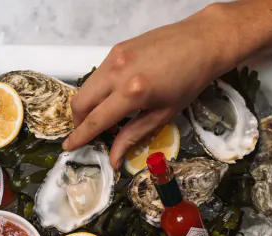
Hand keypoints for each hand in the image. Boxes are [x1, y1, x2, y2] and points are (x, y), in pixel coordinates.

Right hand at [63, 0, 271, 168]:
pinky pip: (97, 75)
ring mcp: (115, 57)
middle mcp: (118, 72)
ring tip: (107, 116)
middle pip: (80, 103)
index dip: (80, 137)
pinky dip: (99, 90)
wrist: (202, 41)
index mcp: (132, 92)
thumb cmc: (190, 80)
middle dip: (79, 122)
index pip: (95, 120)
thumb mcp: (163, 114)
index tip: (69, 147)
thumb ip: (133, 136)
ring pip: (86, 88)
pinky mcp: (116, 48)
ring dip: (88, 106)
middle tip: (92, 133)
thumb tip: (114, 159)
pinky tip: (116, 96)